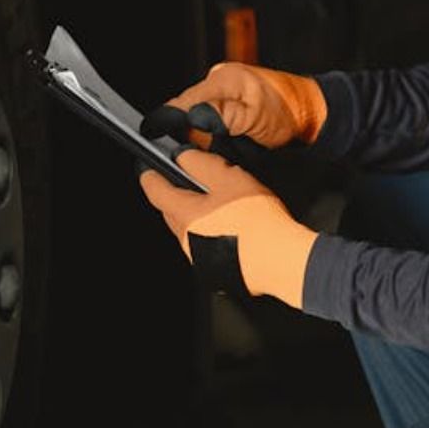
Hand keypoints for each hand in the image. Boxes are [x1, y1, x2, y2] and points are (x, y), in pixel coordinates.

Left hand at [138, 149, 317, 307]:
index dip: (149, 175)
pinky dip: (212, 233)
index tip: (147, 168)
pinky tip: (233, 227)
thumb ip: (200, 163)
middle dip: (176, 194)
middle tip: (191, 181)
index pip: (154, 191)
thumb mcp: (228, 178)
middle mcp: (186, 240)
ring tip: (223, 204)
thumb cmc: (258, 222)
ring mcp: (200, 258)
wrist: (281, 261)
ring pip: (190, 229)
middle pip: (171, 211)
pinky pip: (206, 245)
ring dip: (198, 215)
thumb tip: (182, 156)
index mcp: (184, 216)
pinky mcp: (216, 270)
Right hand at [141, 63, 326, 150]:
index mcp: (222, 80)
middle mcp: (220, 83)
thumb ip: (221, 116)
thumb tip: (192, 117)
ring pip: (200, 121)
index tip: (149, 132)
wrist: (313, 115)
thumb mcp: (254, 117)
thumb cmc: (290, 113)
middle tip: (210, 149)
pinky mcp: (232, 105)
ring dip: (207, 138)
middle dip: (192, 135)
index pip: (183, 102)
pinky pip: (213, 123)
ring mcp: (226, 94)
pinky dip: (217, 136)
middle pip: (188, 113)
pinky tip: (233, 143)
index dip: (165, 120)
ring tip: (232, 146)